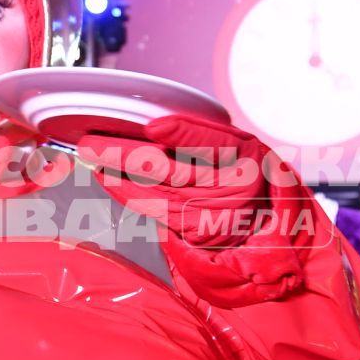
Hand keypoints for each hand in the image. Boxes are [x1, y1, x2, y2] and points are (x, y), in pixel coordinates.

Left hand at [77, 113, 269, 247]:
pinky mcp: (198, 231)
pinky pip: (156, 210)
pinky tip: (110, 180)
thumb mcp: (238, 142)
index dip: (184, 134)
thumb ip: (202, 134)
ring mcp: (214, 213)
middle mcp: (232, 187)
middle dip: (128, 155)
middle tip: (94, 145)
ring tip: (94, 160)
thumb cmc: (245, 171)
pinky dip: (128, 194)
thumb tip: (152, 128)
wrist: (265, 219)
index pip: (214, 144)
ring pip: (158, 192)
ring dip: (119, 176)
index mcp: (247, 155)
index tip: (155, 128)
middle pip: (174, 169)